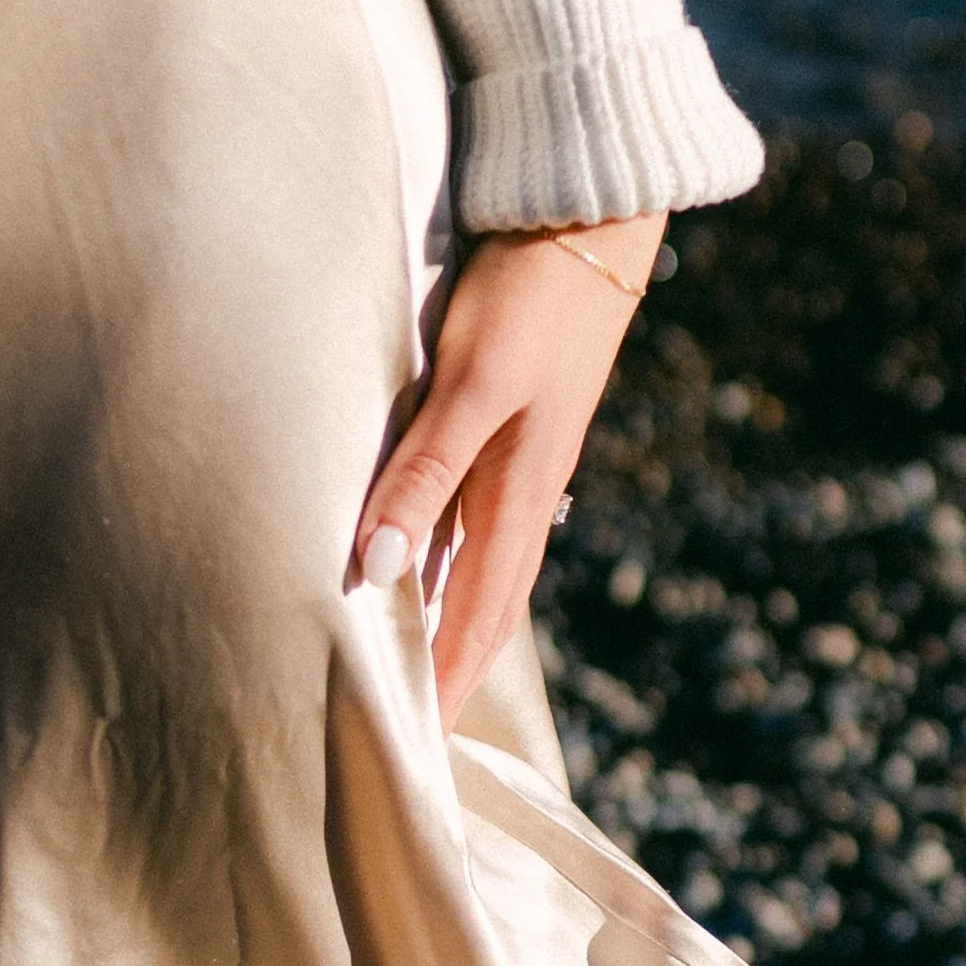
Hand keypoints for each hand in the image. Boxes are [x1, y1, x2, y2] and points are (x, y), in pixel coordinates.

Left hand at [356, 213, 663, 730]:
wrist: (592, 216)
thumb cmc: (529, 295)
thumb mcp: (469, 386)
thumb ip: (421, 477)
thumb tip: (374, 572)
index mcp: (515, 499)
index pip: (473, 623)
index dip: (445, 687)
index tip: (417, 749)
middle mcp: (522, 495)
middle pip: (482, 611)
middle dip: (451, 674)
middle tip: (416, 731)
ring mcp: (522, 463)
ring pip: (480, 569)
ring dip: (452, 625)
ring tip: (419, 671)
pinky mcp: (515, 426)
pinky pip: (475, 521)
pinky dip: (451, 564)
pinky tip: (429, 568)